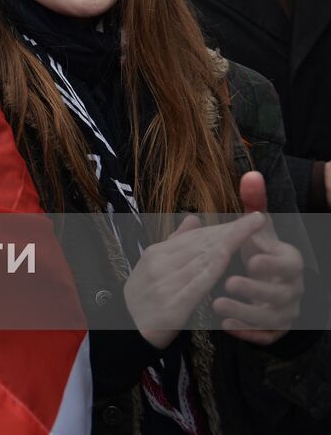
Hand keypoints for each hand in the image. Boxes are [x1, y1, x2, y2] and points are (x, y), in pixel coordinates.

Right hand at [124, 213, 265, 348]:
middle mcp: (159, 265)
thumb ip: (176, 243)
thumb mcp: (154, 266)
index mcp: (156, 254)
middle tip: (256, 219)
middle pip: (201, 245)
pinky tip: (229, 259)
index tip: (246, 218)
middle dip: (231, 231)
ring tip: (251, 233)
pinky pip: (196, 284)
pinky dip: (213, 269)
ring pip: (202, 260)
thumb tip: (194, 218)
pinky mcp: (172, 306)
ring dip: (228, 244)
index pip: (194, 237)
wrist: (126, 329)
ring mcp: (165, 284)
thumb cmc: (145, 297)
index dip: (221, 227)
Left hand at [212, 172, 302, 345]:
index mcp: (289, 262)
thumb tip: (251, 173)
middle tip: (229, 283)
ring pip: (272, 317)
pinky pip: (266, 335)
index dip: (273, 263)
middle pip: (281, 293)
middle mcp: (292, 288)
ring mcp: (285, 311)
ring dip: (245, 312)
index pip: (290, 264)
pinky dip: (247, 331)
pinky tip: (225, 324)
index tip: (252, 259)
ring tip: (217, 303)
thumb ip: (254, 204)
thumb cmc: (259, 251)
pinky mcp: (275, 329)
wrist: (266, 285)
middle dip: (255, 289)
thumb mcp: (258, 230)